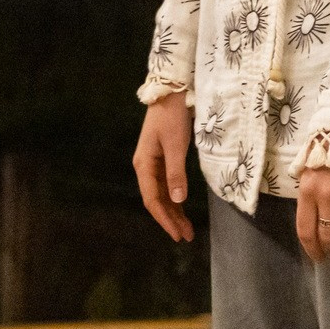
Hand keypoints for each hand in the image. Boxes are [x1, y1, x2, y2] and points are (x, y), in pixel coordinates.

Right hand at [133, 91, 195, 241]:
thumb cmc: (172, 116)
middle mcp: (145, 166)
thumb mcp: (175, 144)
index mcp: (143, 164)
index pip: (152, 199)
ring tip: (186, 229)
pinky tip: (182, 208)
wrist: (171, 91)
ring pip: (162, 194)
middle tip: (186, 237)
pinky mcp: (162, 158)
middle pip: (156, 200)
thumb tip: (177, 200)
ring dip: (173, 211)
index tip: (177, 234)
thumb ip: (176, 172)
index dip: (165, 219)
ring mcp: (153, 163)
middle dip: (170, 219)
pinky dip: (174, 198)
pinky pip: (166, 184)